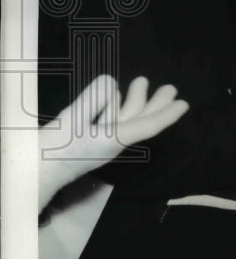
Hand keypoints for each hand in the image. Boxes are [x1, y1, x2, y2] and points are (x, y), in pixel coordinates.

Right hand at [39, 75, 188, 209]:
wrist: (28, 177)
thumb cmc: (50, 151)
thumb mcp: (71, 121)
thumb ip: (93, 99)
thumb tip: (111, 83)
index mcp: (113, 140)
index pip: (148, 125)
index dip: (167, 114)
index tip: (184, 105)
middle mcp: (111, 142)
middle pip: (140, 120)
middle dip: (156, 103)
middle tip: (171, 88)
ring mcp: (98, 143)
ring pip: (124, 119)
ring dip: (134, 100)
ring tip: (141, 81)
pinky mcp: (85, 143)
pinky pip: (107, 123)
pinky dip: (112, 107)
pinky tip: (112, 96)